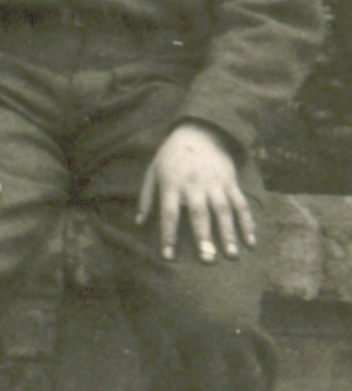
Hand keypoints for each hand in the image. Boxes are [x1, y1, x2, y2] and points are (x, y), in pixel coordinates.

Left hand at [138, 123, 254, 263]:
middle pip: (199, 214)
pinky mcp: (231, 182)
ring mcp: (215, 183)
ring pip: (223, 211)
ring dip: (229, 233)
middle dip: (204, 237)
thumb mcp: (152, 172)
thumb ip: (146, 198)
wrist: (198, 132)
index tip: (168, 256)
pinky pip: (241, 204)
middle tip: (208, 258)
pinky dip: (247, 222)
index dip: (168, 235)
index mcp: (171, 185)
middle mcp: (193, 185)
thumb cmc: (171, 156)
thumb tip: (138, 223)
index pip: (169, 214)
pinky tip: (251, 240)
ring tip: (231, 254)